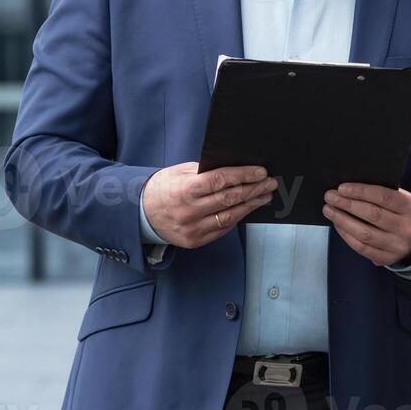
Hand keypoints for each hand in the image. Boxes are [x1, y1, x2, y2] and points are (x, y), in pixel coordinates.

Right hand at [142, 163, 275, 248]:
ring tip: (264, 196)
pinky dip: (237, 218)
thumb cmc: (163, 188)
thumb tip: (236, 168)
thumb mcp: (180, 172)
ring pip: (229, 216)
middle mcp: (189, 211)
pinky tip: (247, 208)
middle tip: (270, 183)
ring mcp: (192, 229)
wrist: (140, 213)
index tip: (261, 172)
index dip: (244, 175)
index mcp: (185, 190)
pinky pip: (222, 229)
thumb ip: (206, 171)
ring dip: (251, 205)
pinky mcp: (194, 241)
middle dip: (254, 189)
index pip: (221, 180)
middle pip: (230, 199)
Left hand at [323, 184, 410, 266]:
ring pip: (365, 234)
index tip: (342, 187)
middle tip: (330, 197)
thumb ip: (383, 193)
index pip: (384, 197)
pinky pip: (362, 248)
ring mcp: (397, 246)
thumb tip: (350, 189)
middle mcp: (406, 228)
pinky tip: (338, 225)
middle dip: (347, 204)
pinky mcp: (387, 259)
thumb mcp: (402, 198)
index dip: (361, 191)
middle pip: (372, 215)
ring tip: (329, 210)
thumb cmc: (402, 212)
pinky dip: (346, 235)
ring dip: (342, 220)